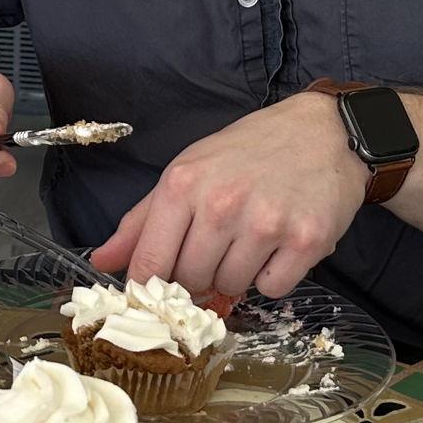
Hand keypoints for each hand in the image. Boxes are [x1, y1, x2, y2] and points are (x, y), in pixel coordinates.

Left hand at [91, 94, 368, 301]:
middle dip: (200, 274)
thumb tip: (101, 261)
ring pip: (230, 287)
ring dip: (238, 274)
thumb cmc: (247, 152)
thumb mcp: (187, 171)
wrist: (321, 131)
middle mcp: (221, 203)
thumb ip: (141, 221)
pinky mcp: (307, 240)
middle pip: (190, 281)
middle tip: (219, 246)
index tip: (158, 290)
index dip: (150, 287)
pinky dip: (274, 276)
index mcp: (182, 184)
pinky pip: (273, 289)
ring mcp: (265, 223)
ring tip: (251, 238)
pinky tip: (279, 245)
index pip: (148, 264)